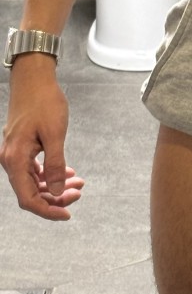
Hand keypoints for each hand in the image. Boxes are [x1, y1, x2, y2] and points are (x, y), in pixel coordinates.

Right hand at [0, 55, 83, 220]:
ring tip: (79, 183)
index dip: (48, 211)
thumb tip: (56, 191)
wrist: (34, 78)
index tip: (68, 215)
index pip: (29, 198)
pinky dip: (52, 175)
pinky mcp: (23, 148)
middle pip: (32, 193)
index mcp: (16, 159)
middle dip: (56, 198)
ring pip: (35, 182)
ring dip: (56, 187)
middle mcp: (11, 159)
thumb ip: (55, 165)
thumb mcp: (54, 136)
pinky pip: (36, 170)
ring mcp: (16, 154)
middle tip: (79, 193)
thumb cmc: (44, 102)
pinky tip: (68, 173)